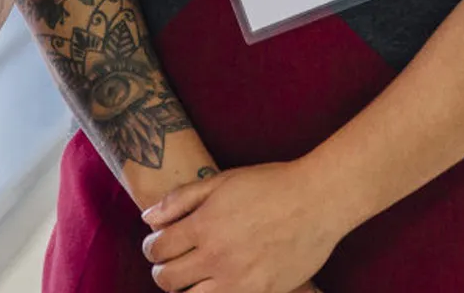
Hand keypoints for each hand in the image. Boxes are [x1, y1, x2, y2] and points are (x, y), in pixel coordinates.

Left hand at [141, 164, 336, 292]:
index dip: (150, 246)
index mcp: (204, 226)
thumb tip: (148, 217)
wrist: (315, 202)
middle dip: (161, 270)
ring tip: (192, 275)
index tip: (156, 243)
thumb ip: (180, 199)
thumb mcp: (220, 181)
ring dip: (184, 289)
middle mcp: (217, 258)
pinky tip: (217, 283)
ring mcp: (240, 282)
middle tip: (169, 260)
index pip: (157, 249)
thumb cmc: (267, 185)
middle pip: (167, 280)